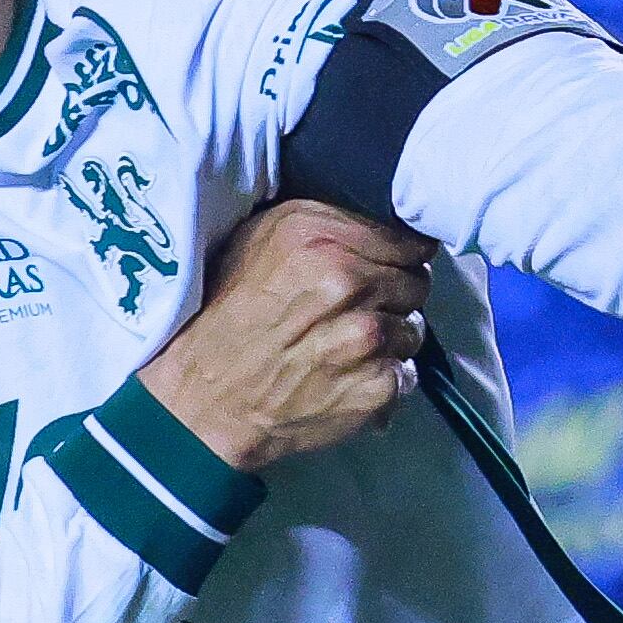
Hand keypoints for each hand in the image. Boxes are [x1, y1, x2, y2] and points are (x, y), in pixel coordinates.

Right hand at [135, 200, 434, 471]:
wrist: (205, 403)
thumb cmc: (227, 320)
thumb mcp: (257, 242)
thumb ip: (321, 222)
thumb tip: (378, 219)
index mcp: (319, 237)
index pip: (406, 237)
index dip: (397, 254)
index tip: (382, 267)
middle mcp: (347, 281)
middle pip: (417, 280)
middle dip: (393, 295)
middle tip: (354, 312)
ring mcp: (367, 337)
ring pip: (414, 328)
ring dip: (391, 339)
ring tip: (346, 347)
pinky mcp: (376, 386)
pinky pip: (406, 373)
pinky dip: (383, 379)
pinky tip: (347, 379)